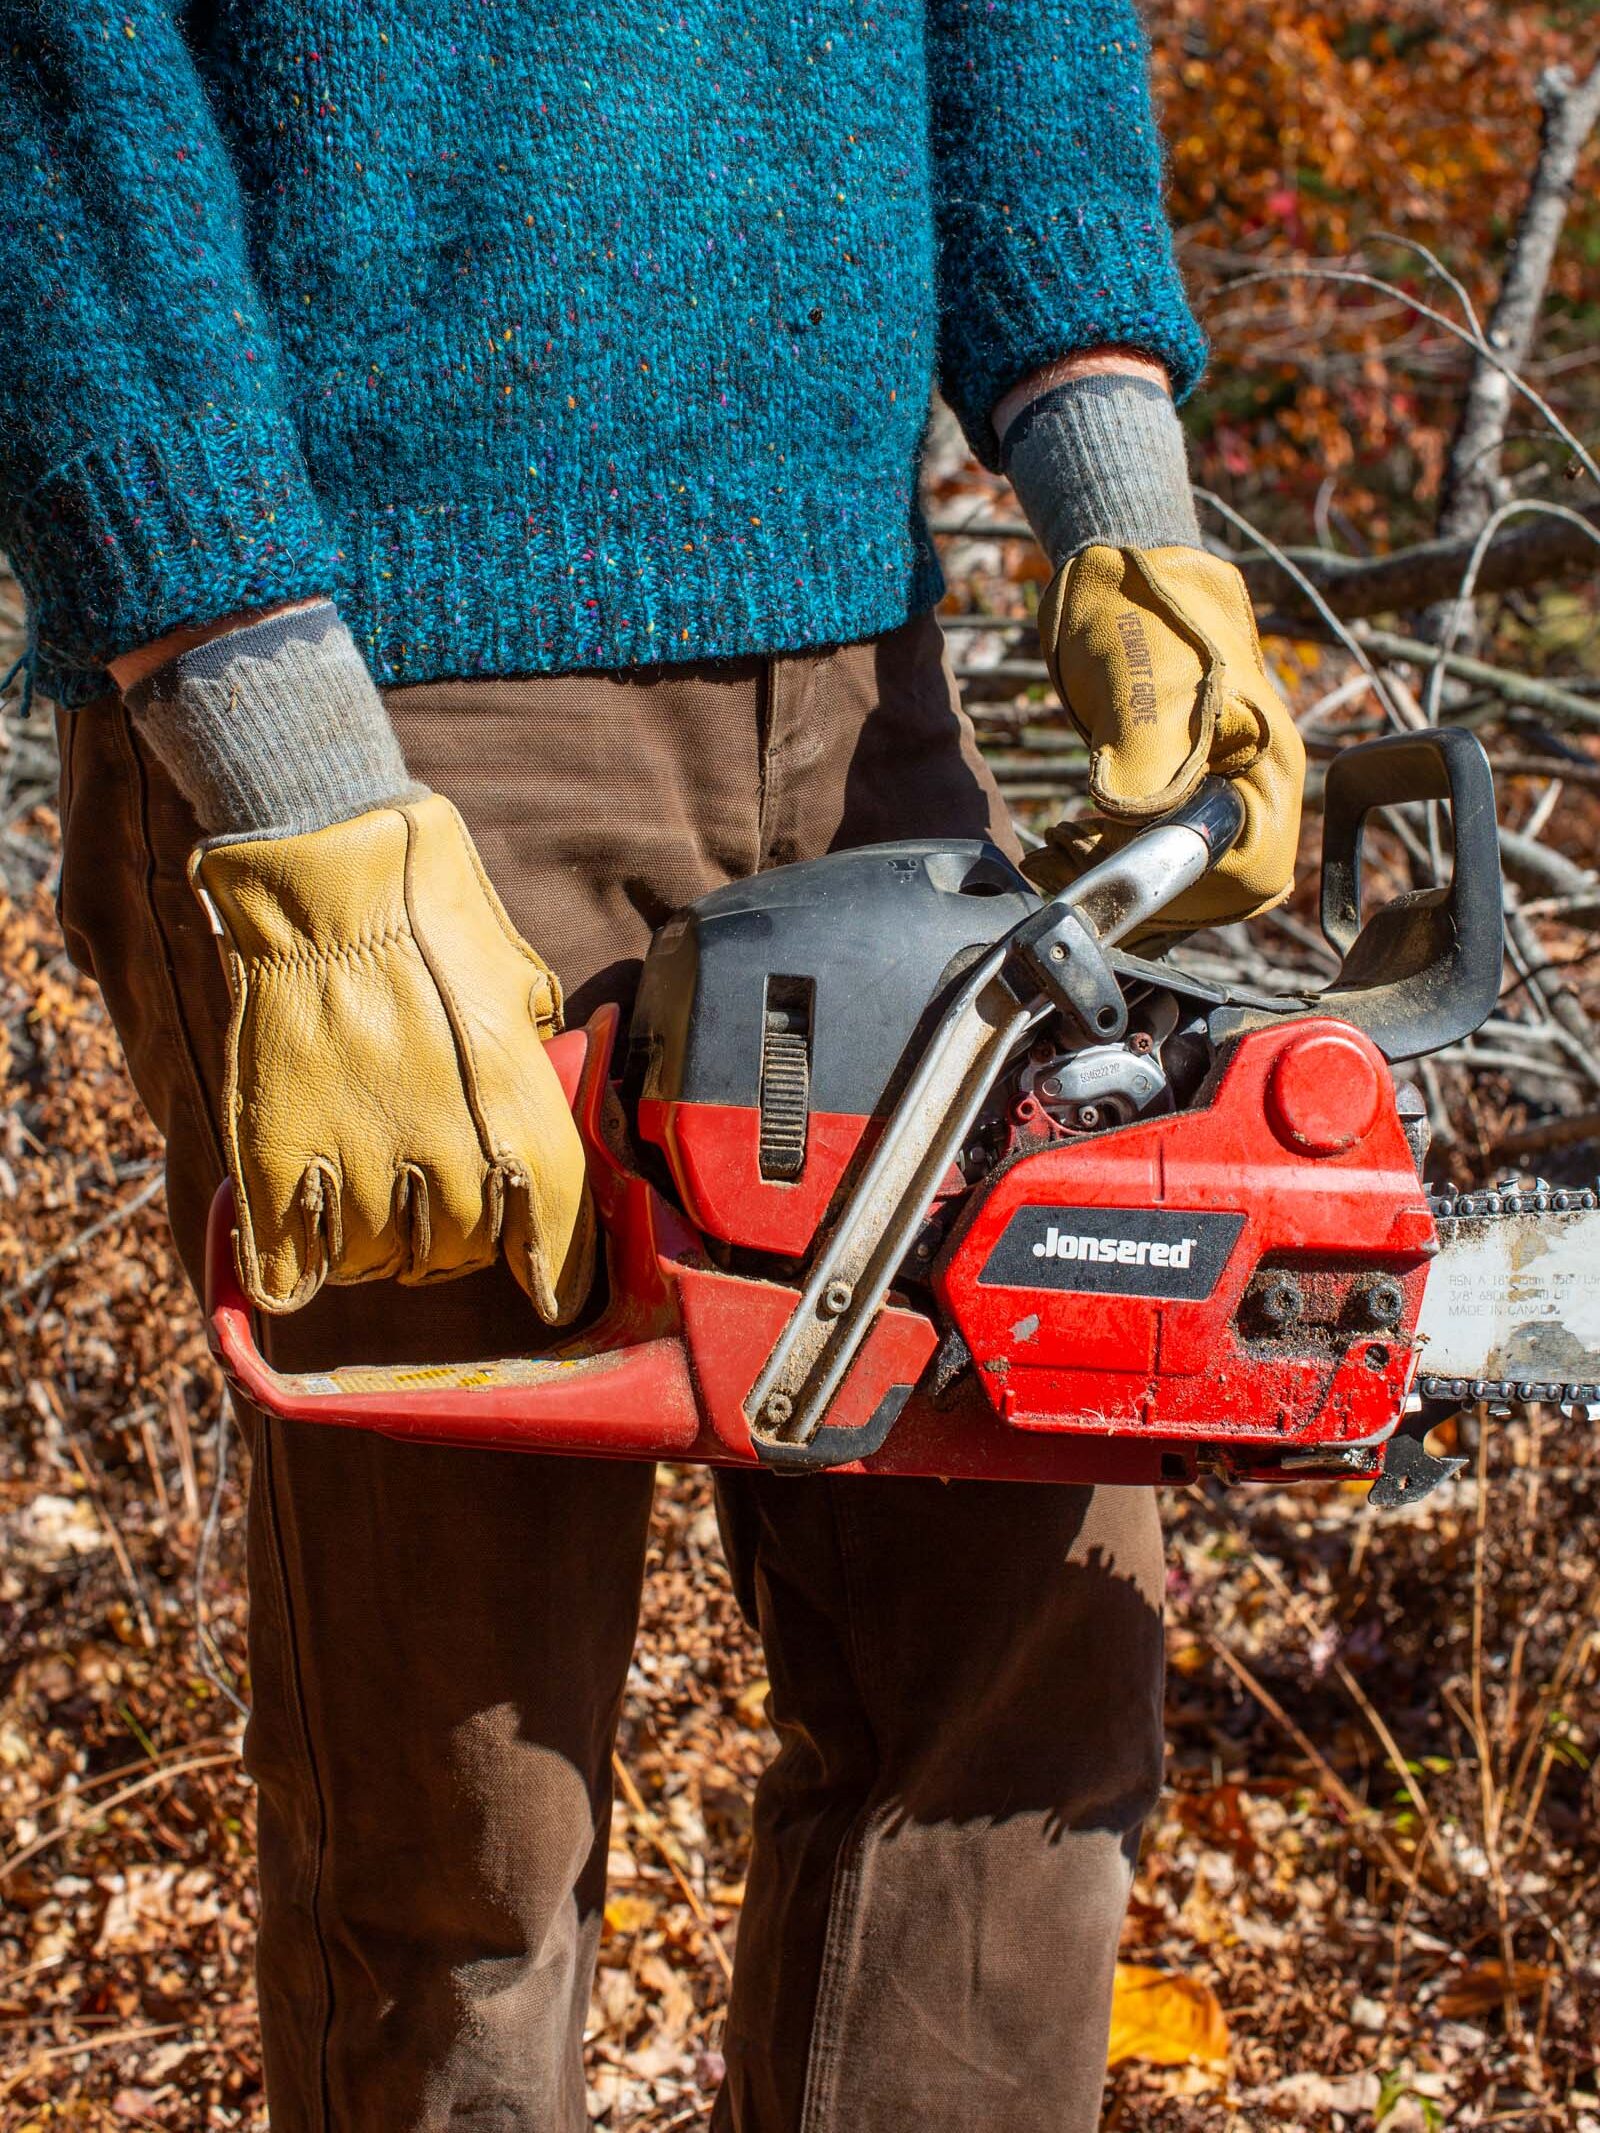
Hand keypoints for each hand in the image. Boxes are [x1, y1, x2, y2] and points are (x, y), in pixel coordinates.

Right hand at [194, 792, 593, 1319]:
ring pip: (375, 1263)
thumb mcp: (518, 991)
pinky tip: (303, 1267)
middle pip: (457, 1257)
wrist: (331, 873)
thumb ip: (528, 1068)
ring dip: (377, 1250)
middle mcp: (444, 1153)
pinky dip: (298, 1272)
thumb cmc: (435, 913)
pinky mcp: (278, 1152)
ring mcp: (356, 1158)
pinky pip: (291, 1260)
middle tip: (431, 1209)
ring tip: (368, 1213)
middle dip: (452, 1243)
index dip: (552, 1272)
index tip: (548, 1293)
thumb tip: (540, 1100)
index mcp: (517, 1111)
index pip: (553, 1233)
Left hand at [1028, 544, 1305, 934]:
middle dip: (1139, 890)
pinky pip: (1159, 856)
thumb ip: (1149, 763)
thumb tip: (1132, 830)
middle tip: (1065, 855)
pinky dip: (1109, 864)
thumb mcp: (1144, 684)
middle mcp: (1256, 788)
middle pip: (1217, 888)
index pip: (1247, 872)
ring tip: (1055, 849)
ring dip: (1116, 880)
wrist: (1117, 566)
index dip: (1175, 884)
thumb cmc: (1140, 609)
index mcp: (1270, 764)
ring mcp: (1223, 792)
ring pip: (1184, 878)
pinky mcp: (1185, 795)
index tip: (1103, 859)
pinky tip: (1064, 843)